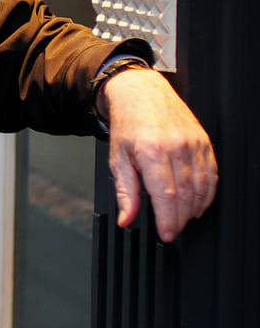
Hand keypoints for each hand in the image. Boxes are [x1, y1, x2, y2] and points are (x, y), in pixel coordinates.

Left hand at [100, 68, 217, 241]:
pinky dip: (207, 194)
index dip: (168, 221)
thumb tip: (126, 219)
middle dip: (180, 218)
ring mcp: (194, 144)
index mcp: (152, 151)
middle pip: (186, 195)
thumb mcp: (117, 158)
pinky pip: (212, 176)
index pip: (166, 196)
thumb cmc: (128, 125)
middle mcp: (177, 147)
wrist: (142, 93)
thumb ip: (125, 192)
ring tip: (181, 218)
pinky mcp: (205, 143)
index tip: (166, 234)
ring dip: (194, 209)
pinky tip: (197, 203)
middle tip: (171, 228)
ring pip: (202, 188)